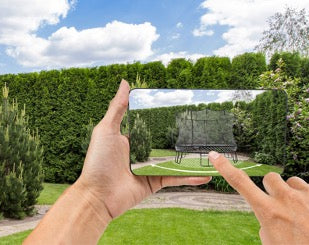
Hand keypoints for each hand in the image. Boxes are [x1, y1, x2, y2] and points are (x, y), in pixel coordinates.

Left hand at [75, 80, 210, 218]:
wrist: (98, 196)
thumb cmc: (98, 162)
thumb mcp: (106, 130)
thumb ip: (117, 108)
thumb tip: (125, 82)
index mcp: (130, 138)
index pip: (149, 123)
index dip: (162, 115)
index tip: (180, 105)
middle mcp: (140, 152)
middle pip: (164, 140)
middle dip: (181, 134)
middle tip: (201, 123)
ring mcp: (149, 168)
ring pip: (174, 159)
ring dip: (191, 156)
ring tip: (210, 147)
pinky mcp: (155, 182)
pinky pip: (176, 178)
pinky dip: (191, 177)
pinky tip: (207, 174)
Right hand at [208, 151, 308, 244]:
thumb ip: (266, 226)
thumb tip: (268, 216)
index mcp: (269, 212)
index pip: (240, 183)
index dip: (225, 167)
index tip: (215, 155)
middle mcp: (288, 199)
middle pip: (271, 178)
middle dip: (273, 189)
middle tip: (283, 206)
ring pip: (295, 183)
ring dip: (297, 195)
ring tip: (308, 216)